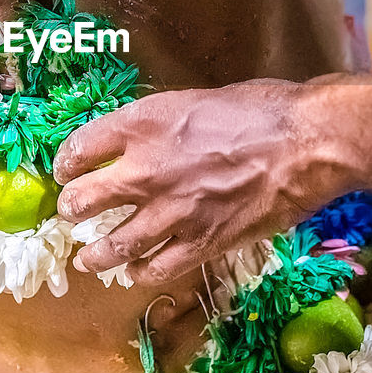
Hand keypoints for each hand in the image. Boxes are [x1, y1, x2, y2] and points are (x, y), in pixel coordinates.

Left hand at [54, 79, 349, 284]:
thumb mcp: (194, 100)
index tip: (66, 170)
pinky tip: (136, 271)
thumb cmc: (260, 109)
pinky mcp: (200, 243)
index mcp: (141, 124)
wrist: (305, 143)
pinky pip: (155, 268)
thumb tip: (140, 140)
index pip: (78, 148)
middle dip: (71, 209)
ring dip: (94, 254)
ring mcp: (170, 212)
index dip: (66, 162)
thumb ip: (160, 124)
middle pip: (81, 201)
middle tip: (73, 213)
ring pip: (110, 246)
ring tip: (88, 258)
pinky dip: (139, 272)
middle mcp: (145, 170)